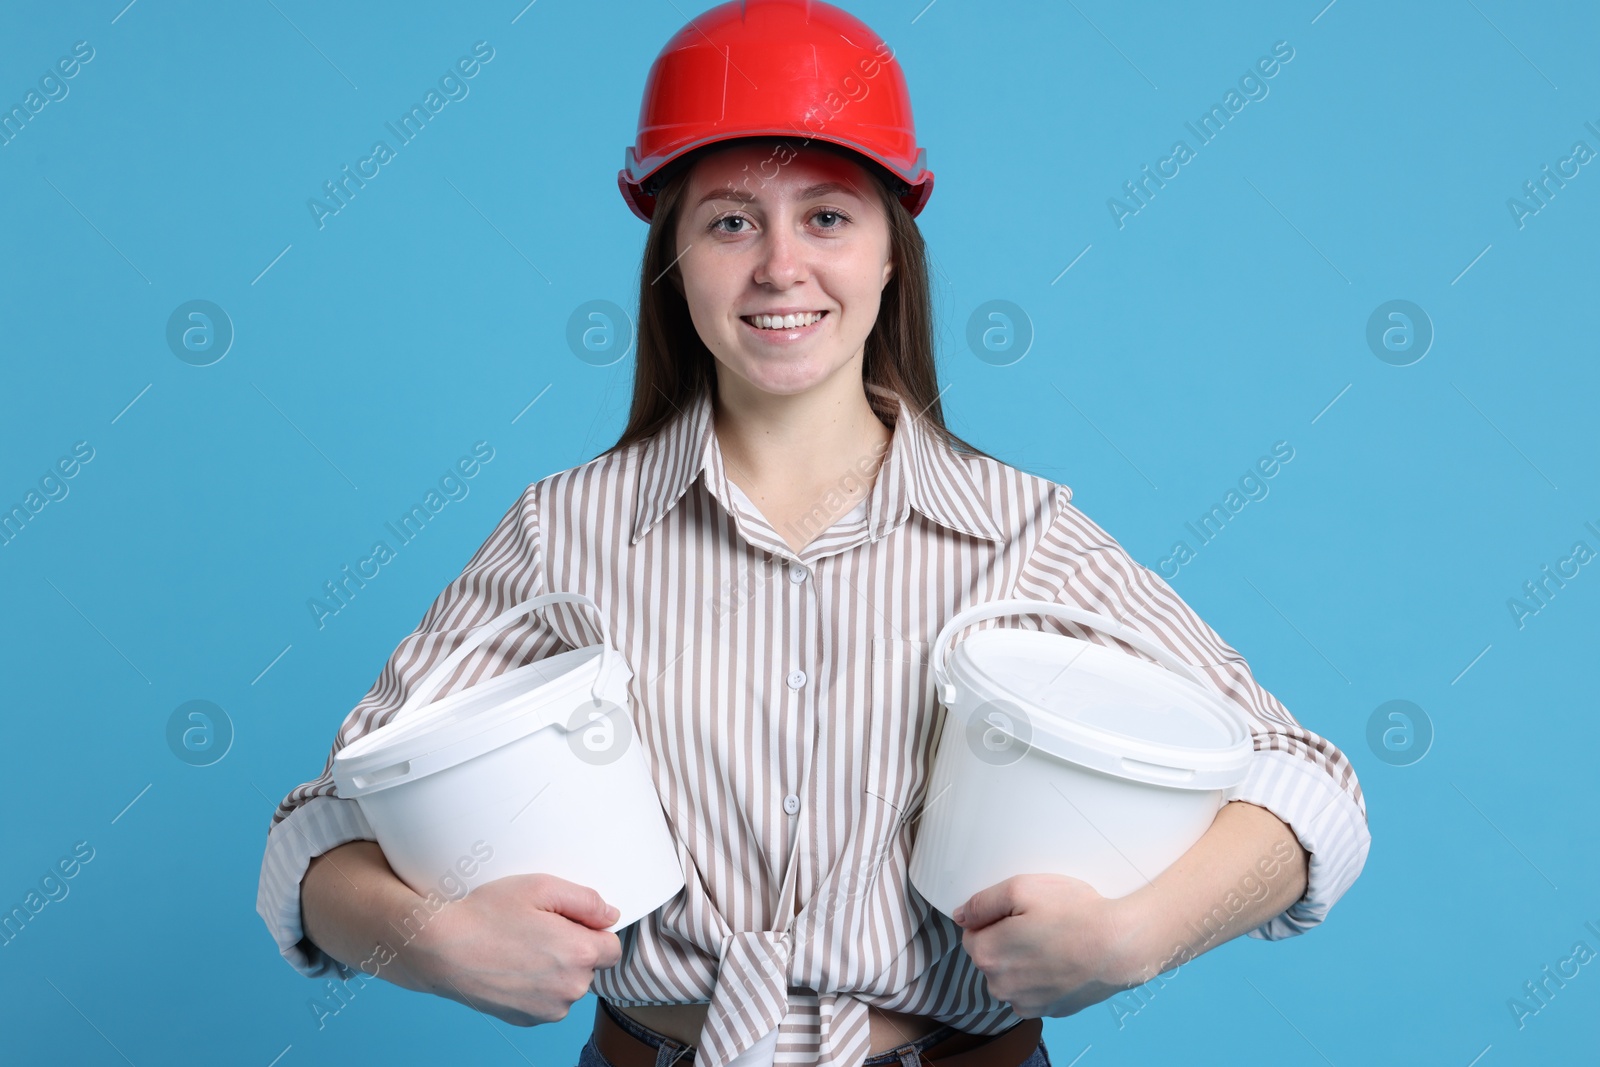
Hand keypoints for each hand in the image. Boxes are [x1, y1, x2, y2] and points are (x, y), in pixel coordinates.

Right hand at [410, 873, 623, 1025]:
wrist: (441, 949)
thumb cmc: (487, 914)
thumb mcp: (541, 887)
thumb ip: (586, 901)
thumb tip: (611, 916)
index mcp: (580, 954)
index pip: (612, 947)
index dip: (592, 931)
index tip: (566, 923)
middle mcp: (571, 989)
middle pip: (590, 967)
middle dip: (573, 949)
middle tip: (536, 930)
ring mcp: (549, 1010)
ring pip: (568, 986)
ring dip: (556, 971)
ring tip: (520, 949)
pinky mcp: (528, 1020)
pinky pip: (547, 1001)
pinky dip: (537, 988)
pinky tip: (512, 968)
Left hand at [951, 873, 1135, 1018]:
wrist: (1120, 946)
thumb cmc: (1075, 914)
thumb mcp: (1022, 888)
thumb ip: (982, 902)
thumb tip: (961, 915)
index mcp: (987, 955)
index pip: (972, 933)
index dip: (995, 918)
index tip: (1020, 912)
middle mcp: (1000, 986)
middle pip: (990, 955)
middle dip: (1006, 939)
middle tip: (1040, 923)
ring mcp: (1024, 1003)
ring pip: (1010, 975)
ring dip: (1022, 961)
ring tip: (1053, 942)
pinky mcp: (1048, 1011)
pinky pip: (1032, 991)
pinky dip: (1041, 978)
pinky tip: (1061, 961)